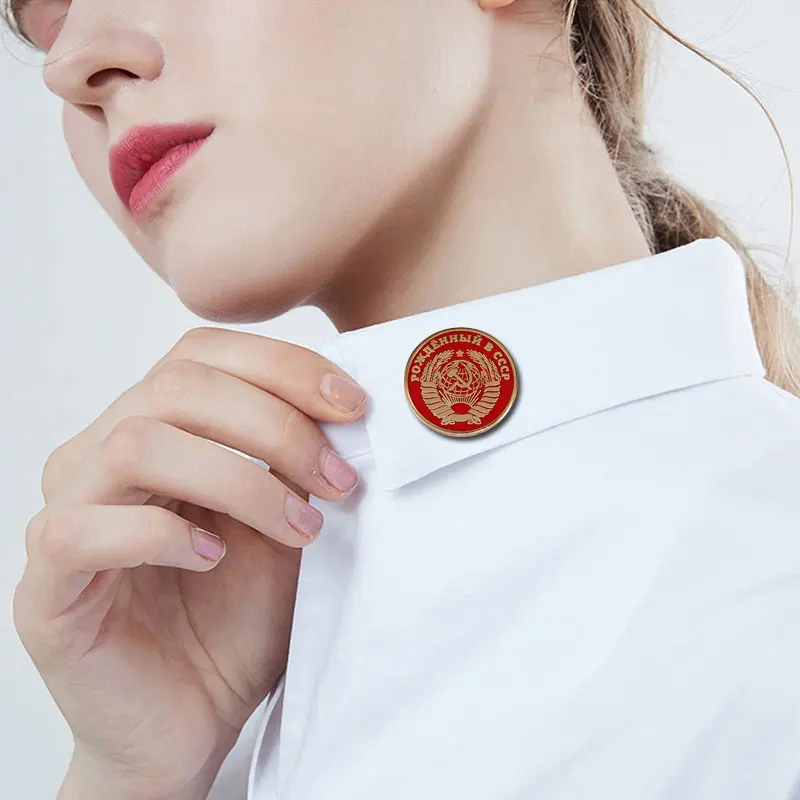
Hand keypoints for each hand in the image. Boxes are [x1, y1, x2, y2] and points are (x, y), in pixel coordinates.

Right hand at [13, 327, 366, 797]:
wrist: (194, 720)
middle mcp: (99, 458)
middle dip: (276, 425)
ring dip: (238, 481)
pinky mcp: (45, 588)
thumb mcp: (286, 523)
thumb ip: (299, 463)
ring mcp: (65, 516)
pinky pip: (83, 530)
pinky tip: (214, 559)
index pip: (202, 354)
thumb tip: (346, 406)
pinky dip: (162, 534)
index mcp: (154, 430)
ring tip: (299, 528)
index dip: (281, 366)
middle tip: (339, 479)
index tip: (352, 405)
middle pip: (176, 386)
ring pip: (137, 444)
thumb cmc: (239, 619)